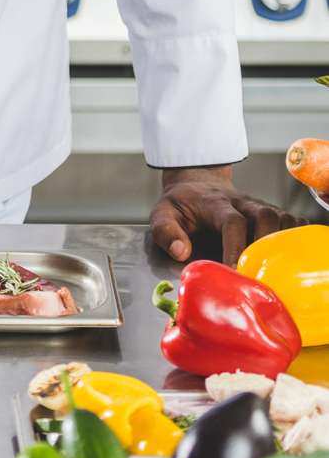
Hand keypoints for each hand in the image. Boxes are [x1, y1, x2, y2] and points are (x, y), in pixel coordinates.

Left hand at [150, 164, 303, 266]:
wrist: (197, 184)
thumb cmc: (181, 206)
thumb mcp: (162, 214)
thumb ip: (166, 232)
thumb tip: (181, 251)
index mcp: (215, 203)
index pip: (232, 221)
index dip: (236, 246)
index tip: (234, 271)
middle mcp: (242, 202)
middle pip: (265, 215)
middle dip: (266, 244)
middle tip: (258, 273)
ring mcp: (258, 207)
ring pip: (282, 218)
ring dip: (282, 243)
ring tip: (272, 270)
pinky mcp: (270, 215)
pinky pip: (291, 223)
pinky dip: (294, 239)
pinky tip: (286, 259)